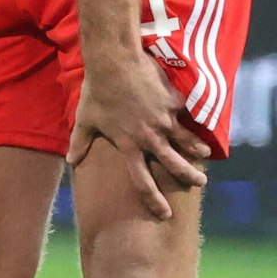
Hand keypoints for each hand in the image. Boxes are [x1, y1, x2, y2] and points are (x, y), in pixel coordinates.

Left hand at [69, 51, 211, 220]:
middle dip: (188, 177)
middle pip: (174, 165)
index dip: (154, 200)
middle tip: (200, 184)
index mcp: (129, 146)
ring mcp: (165, 120)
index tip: (164, 213)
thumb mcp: (85, 120)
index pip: (142, 182)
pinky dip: (193, 118)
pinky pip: (186, 113)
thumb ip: (80, 143)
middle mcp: (150, 138)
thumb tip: (71, 161)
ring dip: (197, 150)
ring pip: (187, 141)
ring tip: (205, 155)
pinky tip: (201, 120)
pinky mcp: (174, 102)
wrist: (114, 64)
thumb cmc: (97, 93)